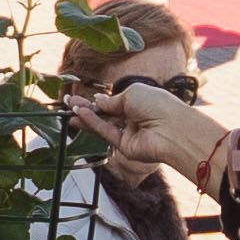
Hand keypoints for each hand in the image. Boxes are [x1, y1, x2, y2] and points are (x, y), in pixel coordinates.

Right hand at [71, 82, 230, 188]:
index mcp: (141, 102)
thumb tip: (99, 101)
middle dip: (88, 108)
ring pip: (104, 124)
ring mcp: (130, 133)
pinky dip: (94, 124)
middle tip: (69, 102)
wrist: (171, 130)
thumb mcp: (132, 93)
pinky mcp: (125, 146)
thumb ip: (112, 100)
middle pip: (107, 114)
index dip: (98, 100)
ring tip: (70, 109)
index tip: (81, 96)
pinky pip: (106, 133)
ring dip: (87, 116)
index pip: (115, 102)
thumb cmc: (158, 105)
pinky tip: (82, 115)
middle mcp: (135, 118)